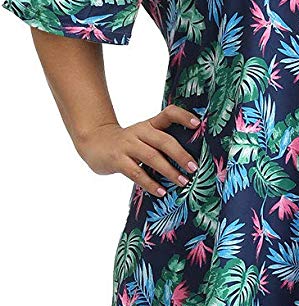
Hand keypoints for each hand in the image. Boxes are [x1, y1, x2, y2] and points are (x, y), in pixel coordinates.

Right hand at [76, 104, 201, 196]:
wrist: (94, 142)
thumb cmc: (128, 143)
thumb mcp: (144, 136)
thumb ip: (162, 143)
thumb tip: (190, 161)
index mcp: (150, 124)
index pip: (168, 113)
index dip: (183, 116)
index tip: (198, 124)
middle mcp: (140, 132)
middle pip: (164, 140)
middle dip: (181, 155)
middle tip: (194, 167)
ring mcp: (128, 145)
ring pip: (152, 157)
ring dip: (169, 171)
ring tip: (183, 182)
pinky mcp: (117, 160)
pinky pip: (137, 173)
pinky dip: (150, 183)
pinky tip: (161, 192)